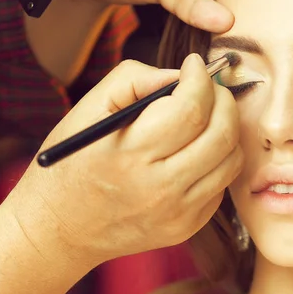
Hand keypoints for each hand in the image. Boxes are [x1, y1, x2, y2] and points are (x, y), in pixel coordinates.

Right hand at [7, 55, 242, 266]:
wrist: (61, 229)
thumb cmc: (72, 161)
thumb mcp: (89, 109)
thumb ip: (135, 80)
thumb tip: (179, 74)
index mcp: (130, 154)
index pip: (191, 109)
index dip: (200, 78)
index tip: (195, 64)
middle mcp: (159, 188)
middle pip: (222, 133)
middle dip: (224, 98)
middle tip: (209, 86)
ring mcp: (178, 213)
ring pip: (232, 158)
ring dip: (227, 127)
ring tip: (207, 115)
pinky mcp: (187, 226)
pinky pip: (223, 183)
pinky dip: (219, 157)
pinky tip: (197, 148)